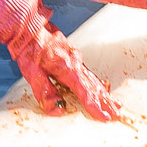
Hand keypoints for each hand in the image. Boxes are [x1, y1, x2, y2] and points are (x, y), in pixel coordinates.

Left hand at [8, 17, 123, 120]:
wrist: (30, 29)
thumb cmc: (30, 51)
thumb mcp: (32, 74)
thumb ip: (46, 93)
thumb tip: (58, 110)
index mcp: (66, 69)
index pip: (84, 92)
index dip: (94, 106)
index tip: (104, 117)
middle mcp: (75, 64)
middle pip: (94, 87)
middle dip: (105, 102)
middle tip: (116, 114)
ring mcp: (77, 60)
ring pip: (94, 80)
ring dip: (105, 94)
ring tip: (115, 104)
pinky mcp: (75, 58)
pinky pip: (89, 74)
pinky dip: (99, 84)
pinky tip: (104, 89)